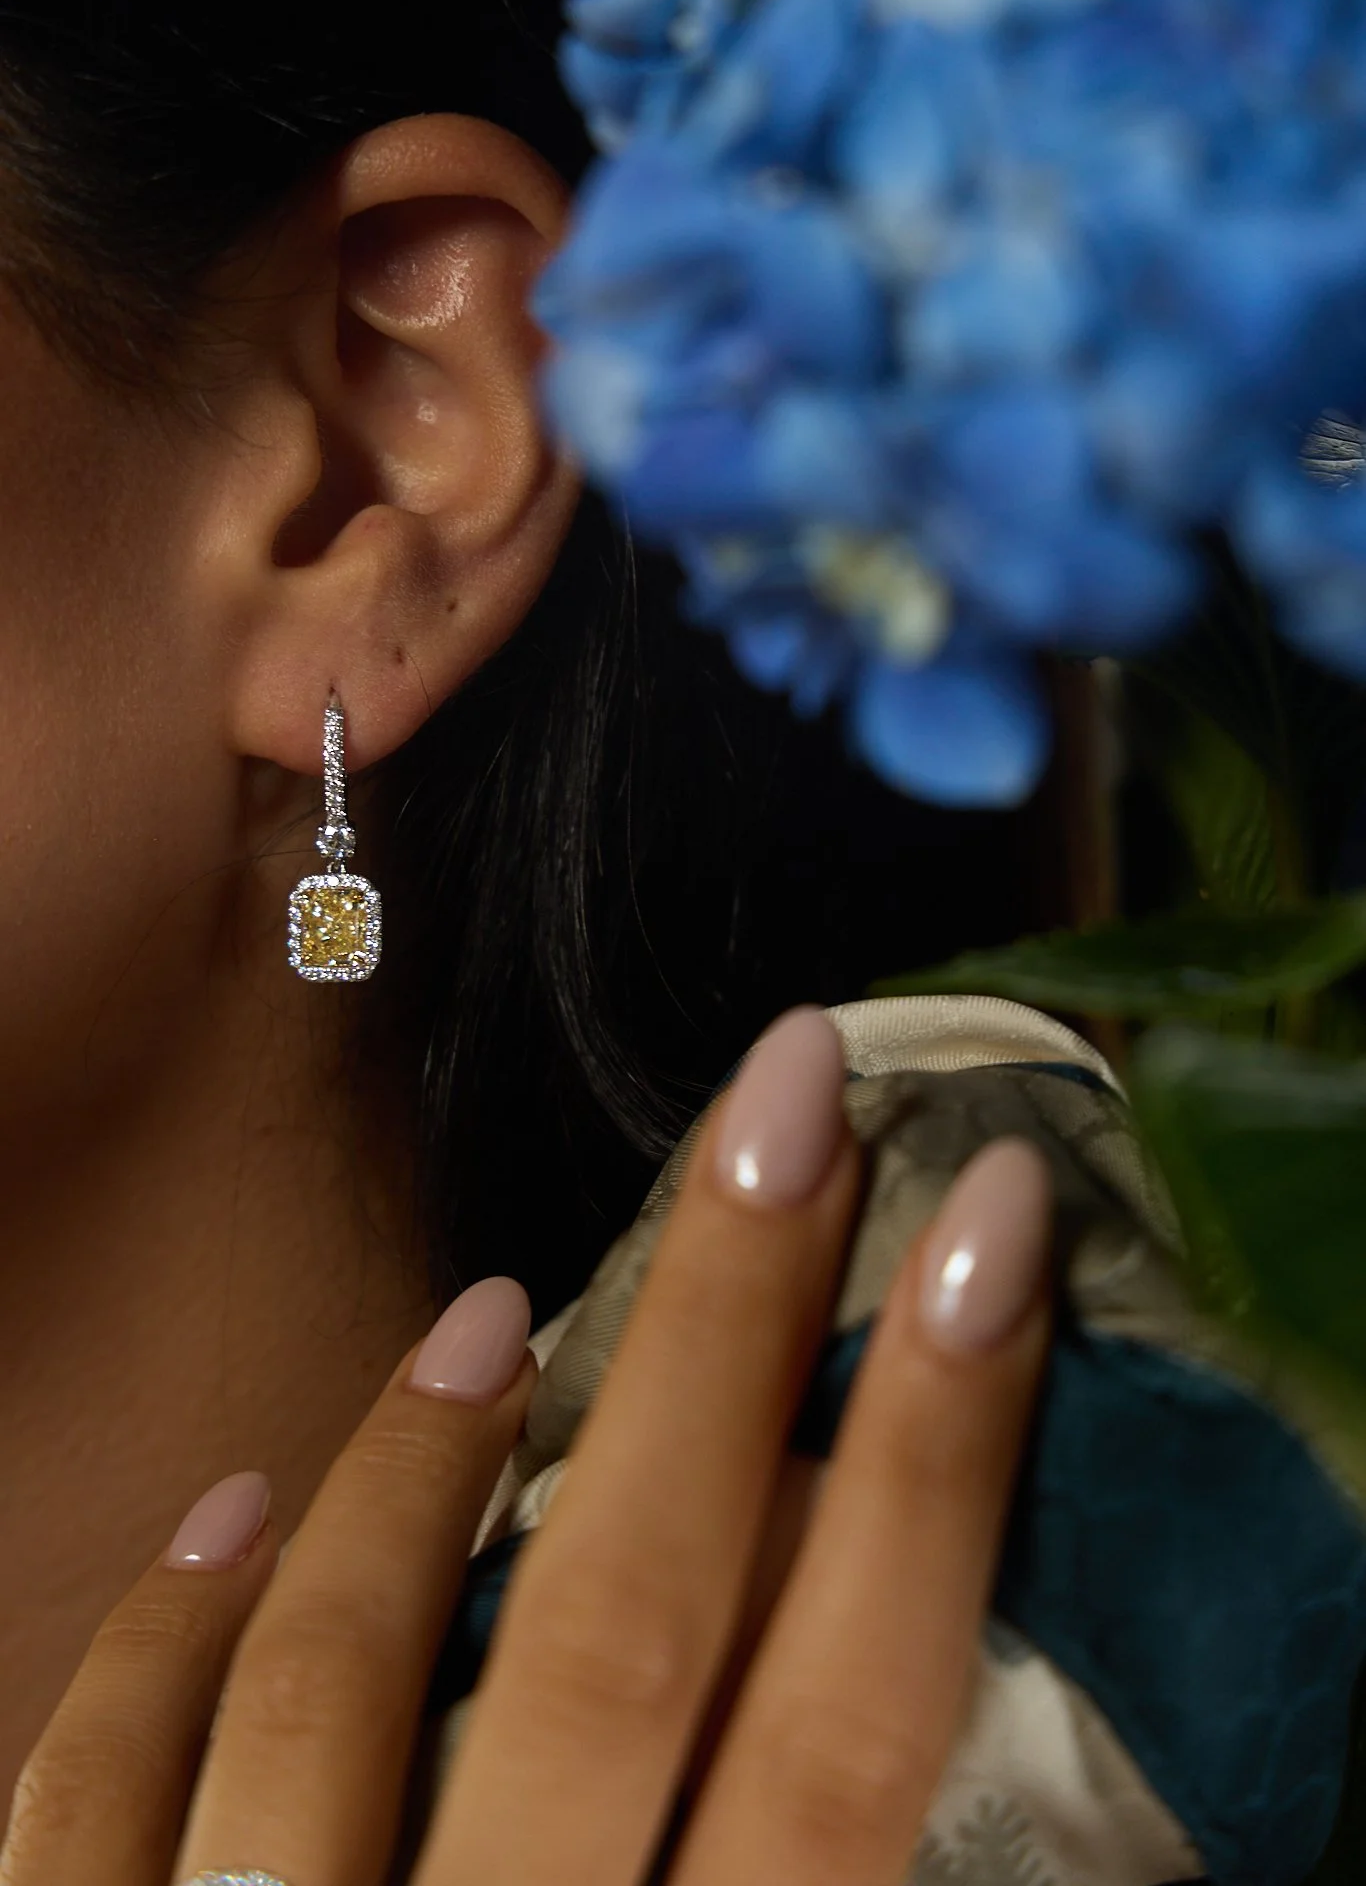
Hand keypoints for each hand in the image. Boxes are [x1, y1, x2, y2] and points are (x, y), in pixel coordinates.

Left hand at [1, 1007, 1052, 1885]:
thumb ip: (807, 1878)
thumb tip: (867, 1632)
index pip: (851, 1720)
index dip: (934, 1461)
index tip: (993, 1227)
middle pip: (625, 1626)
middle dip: (719, 1334)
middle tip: (788, 1091)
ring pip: (349, 1681)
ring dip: (429, 1469)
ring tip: (489, 1317)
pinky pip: (99, 1800)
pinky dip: (165, 1640)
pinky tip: (227, 1504)